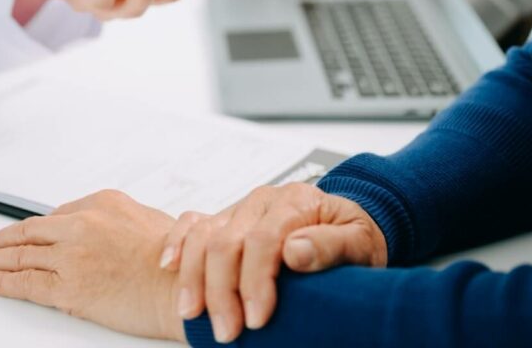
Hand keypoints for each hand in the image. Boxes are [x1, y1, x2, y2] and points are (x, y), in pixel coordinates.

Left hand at [0, 190, 185, 341]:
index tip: (18, 235)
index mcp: (101, 203)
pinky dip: (0, 280)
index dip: (31, 230)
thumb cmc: (178, 262)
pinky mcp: (67, 287)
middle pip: (29, 231)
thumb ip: (116, 222)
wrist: (185, 289)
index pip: (54, 216)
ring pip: (20, 254)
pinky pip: (24, 282)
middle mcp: (81, 223)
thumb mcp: (149, 222)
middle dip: (2, 239)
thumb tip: (101, 232)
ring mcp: (71, 255)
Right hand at [160, 183, 387, 342]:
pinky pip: (191, 225)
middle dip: (221, 290)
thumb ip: (333, 246)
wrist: (346, 223)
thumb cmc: (355, 237)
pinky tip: (170, 267)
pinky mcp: (224, 220)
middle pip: (226, 241)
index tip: (256, 319)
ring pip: (202, 236)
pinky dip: (176, 244)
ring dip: (193, 277)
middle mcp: (262, 201)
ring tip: (192, 313)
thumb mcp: (361, 243)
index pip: (264, 239)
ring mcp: (239, 209)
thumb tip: (296, 252)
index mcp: (295, 202)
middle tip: (226, 331)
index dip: (255, 281)